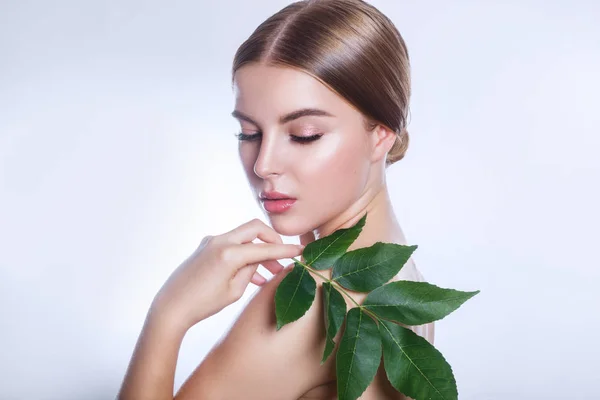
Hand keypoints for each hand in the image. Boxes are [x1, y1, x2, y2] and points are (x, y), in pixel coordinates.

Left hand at [150, 219, 304, 330]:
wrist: (171, 307)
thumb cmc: (202, 304)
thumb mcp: (234, 291)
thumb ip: (250, 271)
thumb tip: (259, 259)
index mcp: (229, 253)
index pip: (265, 248)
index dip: (286, 249)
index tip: (301, 250)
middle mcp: (219, 241)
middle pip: (255, 228)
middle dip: (272, 239)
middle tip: (283, 256)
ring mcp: (211, 242)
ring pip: (244, 237)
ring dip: (259, 250)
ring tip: (272, 272)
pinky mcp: (205, 248)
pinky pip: (232, 245)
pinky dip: (244, 255)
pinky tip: (255, 275)